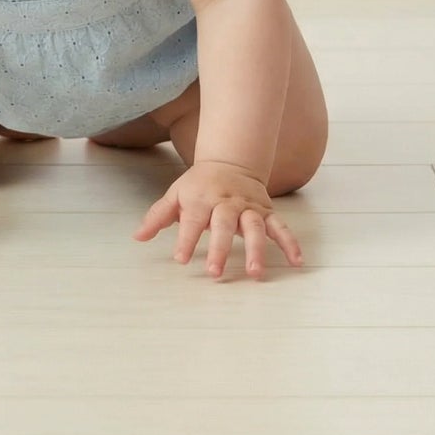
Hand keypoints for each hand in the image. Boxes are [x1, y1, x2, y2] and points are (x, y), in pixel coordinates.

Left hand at [134, 159, 302, 278]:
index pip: (192, 220)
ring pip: (254, 227)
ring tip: (255, 273)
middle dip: (219, 248)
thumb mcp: (175, 194)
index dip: (185, 238)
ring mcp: (249, 208)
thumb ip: (158, 216)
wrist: (230, 161)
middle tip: (214, 272)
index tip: (180, 258)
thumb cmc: (199, 184)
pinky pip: (280, 227)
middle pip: (223, 224)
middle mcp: (226, 203)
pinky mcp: (267, 212)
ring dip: (256, 250)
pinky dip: (290, 243)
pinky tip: (297, 262)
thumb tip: (137, 237)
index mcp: (202, 199)